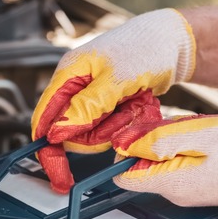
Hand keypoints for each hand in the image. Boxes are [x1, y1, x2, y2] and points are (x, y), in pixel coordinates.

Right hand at [31, 9, 196, 192]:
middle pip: (73, 134)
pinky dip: (128, 121)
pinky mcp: (109, 106)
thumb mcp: (115, 79)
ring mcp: (93, 98)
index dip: (49, 151)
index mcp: (67, 75)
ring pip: (95, 134)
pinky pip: (112, 129)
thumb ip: (86, 107)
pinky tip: (139, 103)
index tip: (60, 176)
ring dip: (119, 126)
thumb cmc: (145, 47)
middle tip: (123, 113)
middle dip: (100, 133)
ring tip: (135, 103)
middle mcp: (76, 88)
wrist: (173, 42)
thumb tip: (58, 132)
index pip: (44, 120)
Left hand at [112, 114, 217, 218]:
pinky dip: (190, 145)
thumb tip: (127, 144)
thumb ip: (161, 141)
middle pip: (144, 163)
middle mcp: (176, 193)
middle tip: (183, 126)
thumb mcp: (202, 135)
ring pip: (164, 159)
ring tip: (203, 132)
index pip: (124, 175)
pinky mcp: (201, 183)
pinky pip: (182, 160)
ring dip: (175, 139)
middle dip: (154, 139)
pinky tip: (211, 139)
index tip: (140, 130)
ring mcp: (189, 191)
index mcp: (172, 183)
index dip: (125, 149)